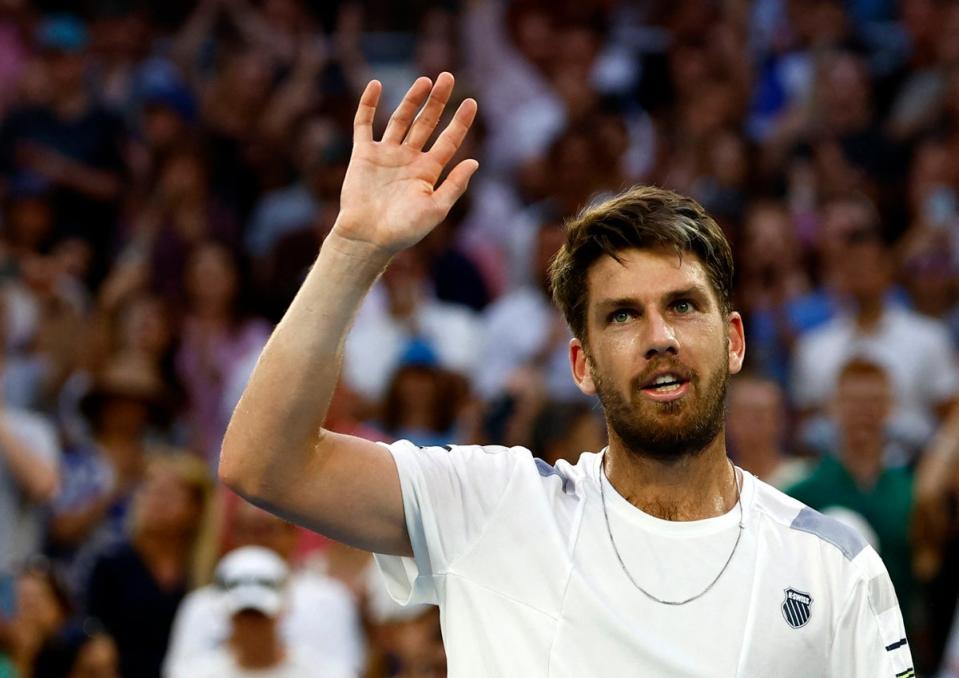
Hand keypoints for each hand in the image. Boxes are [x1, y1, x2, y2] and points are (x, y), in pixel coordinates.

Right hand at [333, 72, 478, 255]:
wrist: (368, 237)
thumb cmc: (404, 230)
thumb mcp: (436, 209)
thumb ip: (454, 185)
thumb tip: (474, 162)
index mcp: (428, 172)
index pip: (449, 140)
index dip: (460, 122)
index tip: (472, 102)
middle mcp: (409, 159)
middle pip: (426, 123)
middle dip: (437, 101)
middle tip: (448, 77)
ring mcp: (386, 155)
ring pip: (400, 120)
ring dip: (412, 100)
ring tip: (425, 81)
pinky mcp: (363, 155)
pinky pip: (364, 125)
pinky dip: (368, 105)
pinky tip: (376, 86)